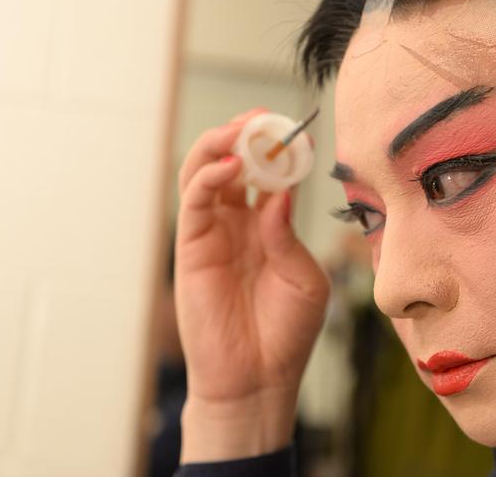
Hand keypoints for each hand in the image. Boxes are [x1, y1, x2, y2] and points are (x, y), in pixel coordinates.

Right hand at [174, 108, 328, 460]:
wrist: (257, 378)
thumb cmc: (286, 331)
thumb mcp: (304, 278)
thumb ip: (288, 235)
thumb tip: (280, 193)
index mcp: (269, 225)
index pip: (270, 173)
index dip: (279, 147)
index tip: (295, 127)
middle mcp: (238, 222)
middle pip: (233, 162)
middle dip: (246, 134)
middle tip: (263, 117)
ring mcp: (212, 233)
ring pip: (205, 172)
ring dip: (220, 144)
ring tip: (242, 130)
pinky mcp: (191, 248)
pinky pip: (194, 202)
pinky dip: (208, 177)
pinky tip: (231, 166)